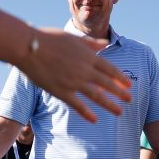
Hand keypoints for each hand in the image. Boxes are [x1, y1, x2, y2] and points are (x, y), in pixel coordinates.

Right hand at [17, 27, 131, 122]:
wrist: (29, 47)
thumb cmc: (48, 39)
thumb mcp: (73, 38)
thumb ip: (90, 44)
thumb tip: (105, 44)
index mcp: (87, 56)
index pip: (109, 68)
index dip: (120, 77)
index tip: (128, 85)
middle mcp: (84, 69)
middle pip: (107, 83)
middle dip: (120, 92)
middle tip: (130, 100)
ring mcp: (73, 82)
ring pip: (97, 96)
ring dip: (110, 105)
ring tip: (119, 112)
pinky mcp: (61, 91)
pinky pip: (77, 104)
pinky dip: (87, 112)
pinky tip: (95, 120)